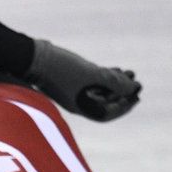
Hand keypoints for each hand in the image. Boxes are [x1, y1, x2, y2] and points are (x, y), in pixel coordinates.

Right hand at [26, 39, 141, 121]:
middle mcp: (77, 101)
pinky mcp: (70, 78)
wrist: (33, 58)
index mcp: (80, 107)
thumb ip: (113, 82)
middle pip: (105, 103)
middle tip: (138, 84)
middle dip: (123, 94)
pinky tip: (117, 69)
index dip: (124, 107)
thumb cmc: (60, 69)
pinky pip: (93, 82)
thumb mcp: (90, 75)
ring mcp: (73, 90)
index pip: (106, 114)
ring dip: (116, 83)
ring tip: (131, 73)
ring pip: (100, 91)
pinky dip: (106, 77)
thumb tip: (133, 87)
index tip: (136, 96)